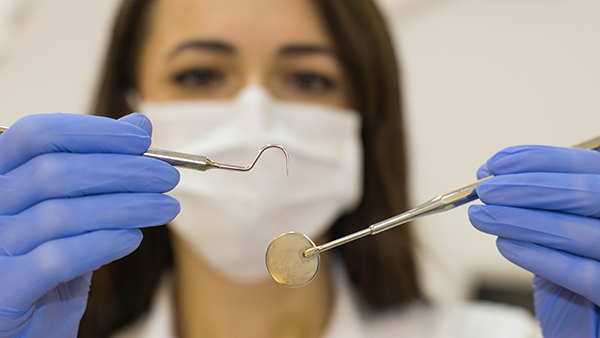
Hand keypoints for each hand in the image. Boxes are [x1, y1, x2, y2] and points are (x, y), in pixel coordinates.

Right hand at [0, 113, 179, 337]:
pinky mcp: (3, 288)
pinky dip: (102, 244)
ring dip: (127, 206)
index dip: (93, 132)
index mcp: (0, 177)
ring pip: (61, 214)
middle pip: (54, 172)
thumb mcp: (77, 210)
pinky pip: (56, 258)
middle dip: (122, 171)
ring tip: (165, 208)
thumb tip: (138, 126)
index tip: (142, 141)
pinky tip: (133, 239)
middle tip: (167, 178)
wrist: (28, 327)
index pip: (36, 134)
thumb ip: (101, 168)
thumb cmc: (52, 264)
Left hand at [469, 145, 599, 337]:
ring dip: (519, 221)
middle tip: (484, 191)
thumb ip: (545, 199)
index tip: (494, 165)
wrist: (592, 318)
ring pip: (576, 232)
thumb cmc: (581, 260)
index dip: (537, 160)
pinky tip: (506, 246)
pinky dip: (540, 258)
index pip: (584, 166)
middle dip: (523, 188)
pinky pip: (582, 275)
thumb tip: (496, 178)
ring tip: (482, 217)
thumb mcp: (567, 220)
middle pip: (583, 194)